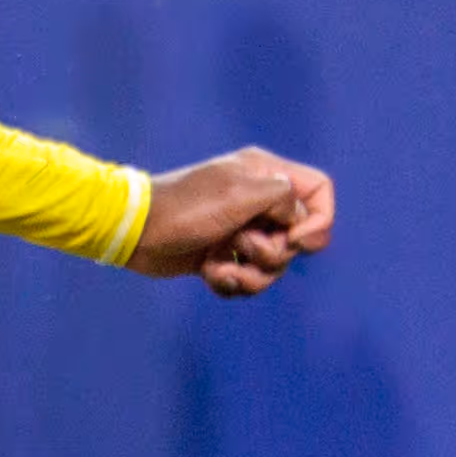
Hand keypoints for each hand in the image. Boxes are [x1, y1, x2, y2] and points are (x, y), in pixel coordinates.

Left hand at [130, 146, 333, 297]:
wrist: (136, 233)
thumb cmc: (186, 208)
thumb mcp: (241, 194)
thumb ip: (284, 199)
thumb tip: (299, 221)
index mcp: (266, 175)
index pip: (319, 191)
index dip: (319, 220)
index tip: (296, 239)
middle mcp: (258, 201)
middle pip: (299, 237)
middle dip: (273, 253)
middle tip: (241, 244)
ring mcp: (241, 230)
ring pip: (274, 265)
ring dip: (251, 274)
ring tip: (220, 266)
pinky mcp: (223, 255)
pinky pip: (248, 279)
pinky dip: (231, 282)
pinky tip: (209, 273)